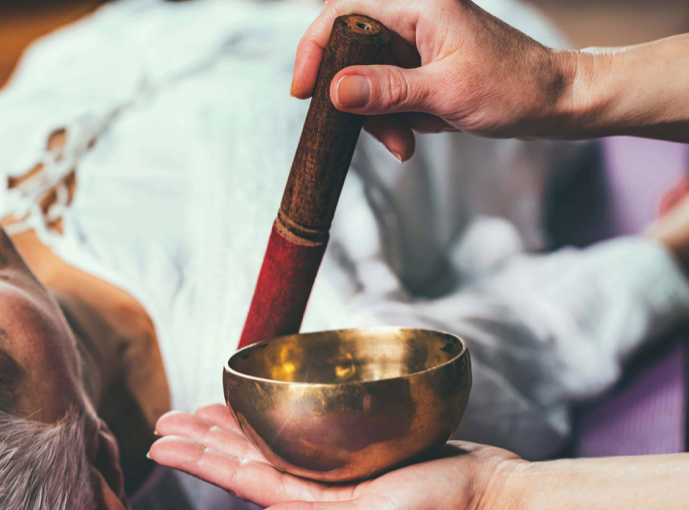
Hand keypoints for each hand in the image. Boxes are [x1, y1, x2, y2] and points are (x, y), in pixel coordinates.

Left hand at [150, 404, 523, 509]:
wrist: (493, 494)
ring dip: (233, 428)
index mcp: (311, 504)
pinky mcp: (361, 450)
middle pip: (246, 459)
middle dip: (202, 440)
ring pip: (271, 444)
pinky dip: (279, 418)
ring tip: (199, 410)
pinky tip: (266, 407)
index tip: (159, 442)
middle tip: (164, 418)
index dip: (197, 461)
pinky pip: (306, 432)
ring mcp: (337, 470)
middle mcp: (317, 487)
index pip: (239, 480)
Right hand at [294, 0, 578, 160]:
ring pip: (368, 77)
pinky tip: (414, 137)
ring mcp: (419, 42)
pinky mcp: (424, 65)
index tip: (303, 90)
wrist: (558, 102)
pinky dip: (393, 119)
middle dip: (355, 97)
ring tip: (403, 143)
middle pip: (352, 50)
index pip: (344, 11)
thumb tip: (335, 90)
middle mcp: (416, 16)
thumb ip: (387, 90)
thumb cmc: (515, 88)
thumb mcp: (445, 93)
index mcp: (421, 5)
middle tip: (367, 130)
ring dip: (377, 117)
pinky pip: (388, 91)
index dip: (315, 47)